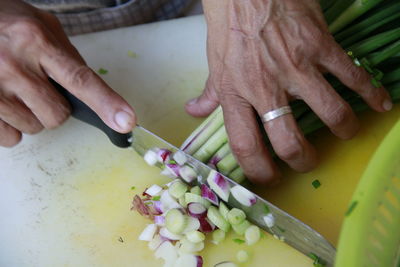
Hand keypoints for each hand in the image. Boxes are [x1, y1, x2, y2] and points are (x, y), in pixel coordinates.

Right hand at [0, 0, 135, 146]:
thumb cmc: (5, 23)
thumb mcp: (41, 27)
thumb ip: (67, 56)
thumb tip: (92, 90)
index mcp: (36, 41)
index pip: (80, 79)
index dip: (106, 103)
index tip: (126, 122)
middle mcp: (14, 64)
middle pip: (58, 115)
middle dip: (55, 108)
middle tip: (38, 87)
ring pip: (34, 127)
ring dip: (31, 115)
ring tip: (15, 90)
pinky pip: (10, 138)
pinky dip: (11, 126)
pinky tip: (4, 103)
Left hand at [186, 0, 391, 183]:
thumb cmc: (229, 25)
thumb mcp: (214, 63)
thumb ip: (210, 93)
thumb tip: (194, 111)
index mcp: (236, 93)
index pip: (245, 145)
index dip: (259, 170)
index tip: (270, 177)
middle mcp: (266, 87)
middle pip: (289, 142)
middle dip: (303, 161)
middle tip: (306, 161)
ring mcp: (296, 68)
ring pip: (330, 114)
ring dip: (343, 130)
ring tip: (344, 132)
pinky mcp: (320, 47)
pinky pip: (351, 76)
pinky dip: (370, 93)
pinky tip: (378, 104)